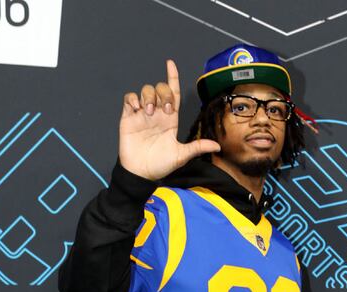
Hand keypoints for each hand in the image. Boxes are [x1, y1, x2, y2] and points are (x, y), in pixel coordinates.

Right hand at [119, 58, 220, 180]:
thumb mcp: (181, 155)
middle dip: (164, 93)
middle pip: (160, 88)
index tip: (170, 64)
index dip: (172, 77)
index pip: (173, 93)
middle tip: (164, 110)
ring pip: (146, 90)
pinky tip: (137, 108)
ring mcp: (142, 114)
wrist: (141, 172)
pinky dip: (133, 99)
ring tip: (149, 112)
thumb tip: (217, 146)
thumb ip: (197, 147)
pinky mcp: (128, 117)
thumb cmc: (160, 164)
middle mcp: (157, 113)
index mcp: (170, 119)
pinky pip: (129, 98)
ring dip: (149, 97)